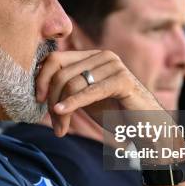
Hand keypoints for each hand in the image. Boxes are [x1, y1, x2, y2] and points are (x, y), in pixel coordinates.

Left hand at [35, 50, 164, 136]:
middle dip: (51, 100)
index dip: (41, 78)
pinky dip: (72, 103)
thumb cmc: (116, 114)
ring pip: (71, 83)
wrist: (147, 128)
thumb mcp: (85, 98)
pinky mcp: (122, 80)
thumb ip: (66, 89)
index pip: (55, 58)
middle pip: (61, 72)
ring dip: (61, 111)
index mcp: (92, 56)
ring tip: (61, 129)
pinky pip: (89, 91)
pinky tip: (61, 114)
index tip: (37, 100)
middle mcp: (102, 56)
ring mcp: (114, 66)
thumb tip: (37, 87)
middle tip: (54, 125)